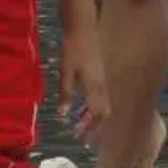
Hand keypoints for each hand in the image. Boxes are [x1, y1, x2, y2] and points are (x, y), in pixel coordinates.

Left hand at [58, 28, 108, 143]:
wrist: (83, 29)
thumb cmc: (73, 50)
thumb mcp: (65, 72)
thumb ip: (66, 93)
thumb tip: (64, 114)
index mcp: (94, 86)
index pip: (98, 113)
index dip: (91, 127)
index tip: (81, 138)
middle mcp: (101, 85)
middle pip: (104, 111)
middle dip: (94, 126)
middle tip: (82, 136)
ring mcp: (102, 80)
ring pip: (102, 104)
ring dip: (93, 117)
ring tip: (80, 125)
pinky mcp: (99, 75)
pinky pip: (99, 96)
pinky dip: (92, 107)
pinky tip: (81, 107)